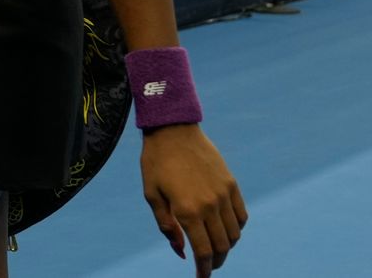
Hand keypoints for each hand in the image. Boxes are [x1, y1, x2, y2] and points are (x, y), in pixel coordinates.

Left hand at [140, 124, 246, 276]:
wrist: (173, 130)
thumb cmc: (156, 163)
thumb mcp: (152, 195)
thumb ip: (167, 226)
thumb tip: (181, 252)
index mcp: (187, 210)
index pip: (204, 251)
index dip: (204, 270)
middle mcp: (210, 205)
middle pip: (222, 246)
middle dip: (216, 262)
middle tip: (208, 266)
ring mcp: (224, 194)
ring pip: (234, 234)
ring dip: (227, 247)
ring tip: (215, 249)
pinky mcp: (232, 185)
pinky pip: (241, 216)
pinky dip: (236, 229)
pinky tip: (226, 230)